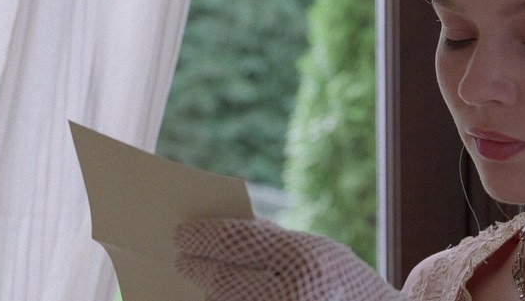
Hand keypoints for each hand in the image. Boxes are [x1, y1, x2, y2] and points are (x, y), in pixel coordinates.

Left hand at [174, 217, 406, 300]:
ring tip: (204, 283)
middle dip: (197, 269)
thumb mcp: (315, 246)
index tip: (183, 234)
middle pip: (222, 280)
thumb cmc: (342, 277)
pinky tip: (223, 297)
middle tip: (182, 260)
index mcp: (300, 258)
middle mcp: (290, 292)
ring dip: (211, 295)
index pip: (234, 243)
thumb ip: (271, 239)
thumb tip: (220, 230)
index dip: (203, 237)